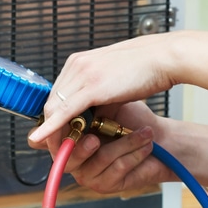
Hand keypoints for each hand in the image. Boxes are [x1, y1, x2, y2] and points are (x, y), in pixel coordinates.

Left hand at [28, 35, 174, 154]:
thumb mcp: (113, 81)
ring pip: (54, 108)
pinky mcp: (91, 87)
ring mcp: (82, 74)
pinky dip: (52, 128)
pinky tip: (42, 140)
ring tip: (57, 150)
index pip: (57, 93)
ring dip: (53, 132)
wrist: (164, 58)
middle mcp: (76, 65)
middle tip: (55, 146)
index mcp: (80, 61)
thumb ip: (99, 97)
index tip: (59, 133)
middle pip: (51, 101)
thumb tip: (92, 118)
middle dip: (50, 126)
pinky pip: (64, 112)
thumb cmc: (146, 68)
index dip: (54, 116)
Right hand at [29, 101, 176, 194]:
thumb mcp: (107, 105)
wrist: (159, 139)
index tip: (68, 121)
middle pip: (65, 158)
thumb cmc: (131, 120)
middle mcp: (74, 159)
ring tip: (145, 133)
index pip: (48, 140)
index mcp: (67, 138)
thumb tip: (68, 101)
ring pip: (100, 159)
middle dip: (82, 147)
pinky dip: (136, 153)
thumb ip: (85, 105)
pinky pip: (118, 168)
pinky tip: (147, 145)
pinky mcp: (107, 185)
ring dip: (126, 143)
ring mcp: (89, 174)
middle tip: (94, 138)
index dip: (53, 133)